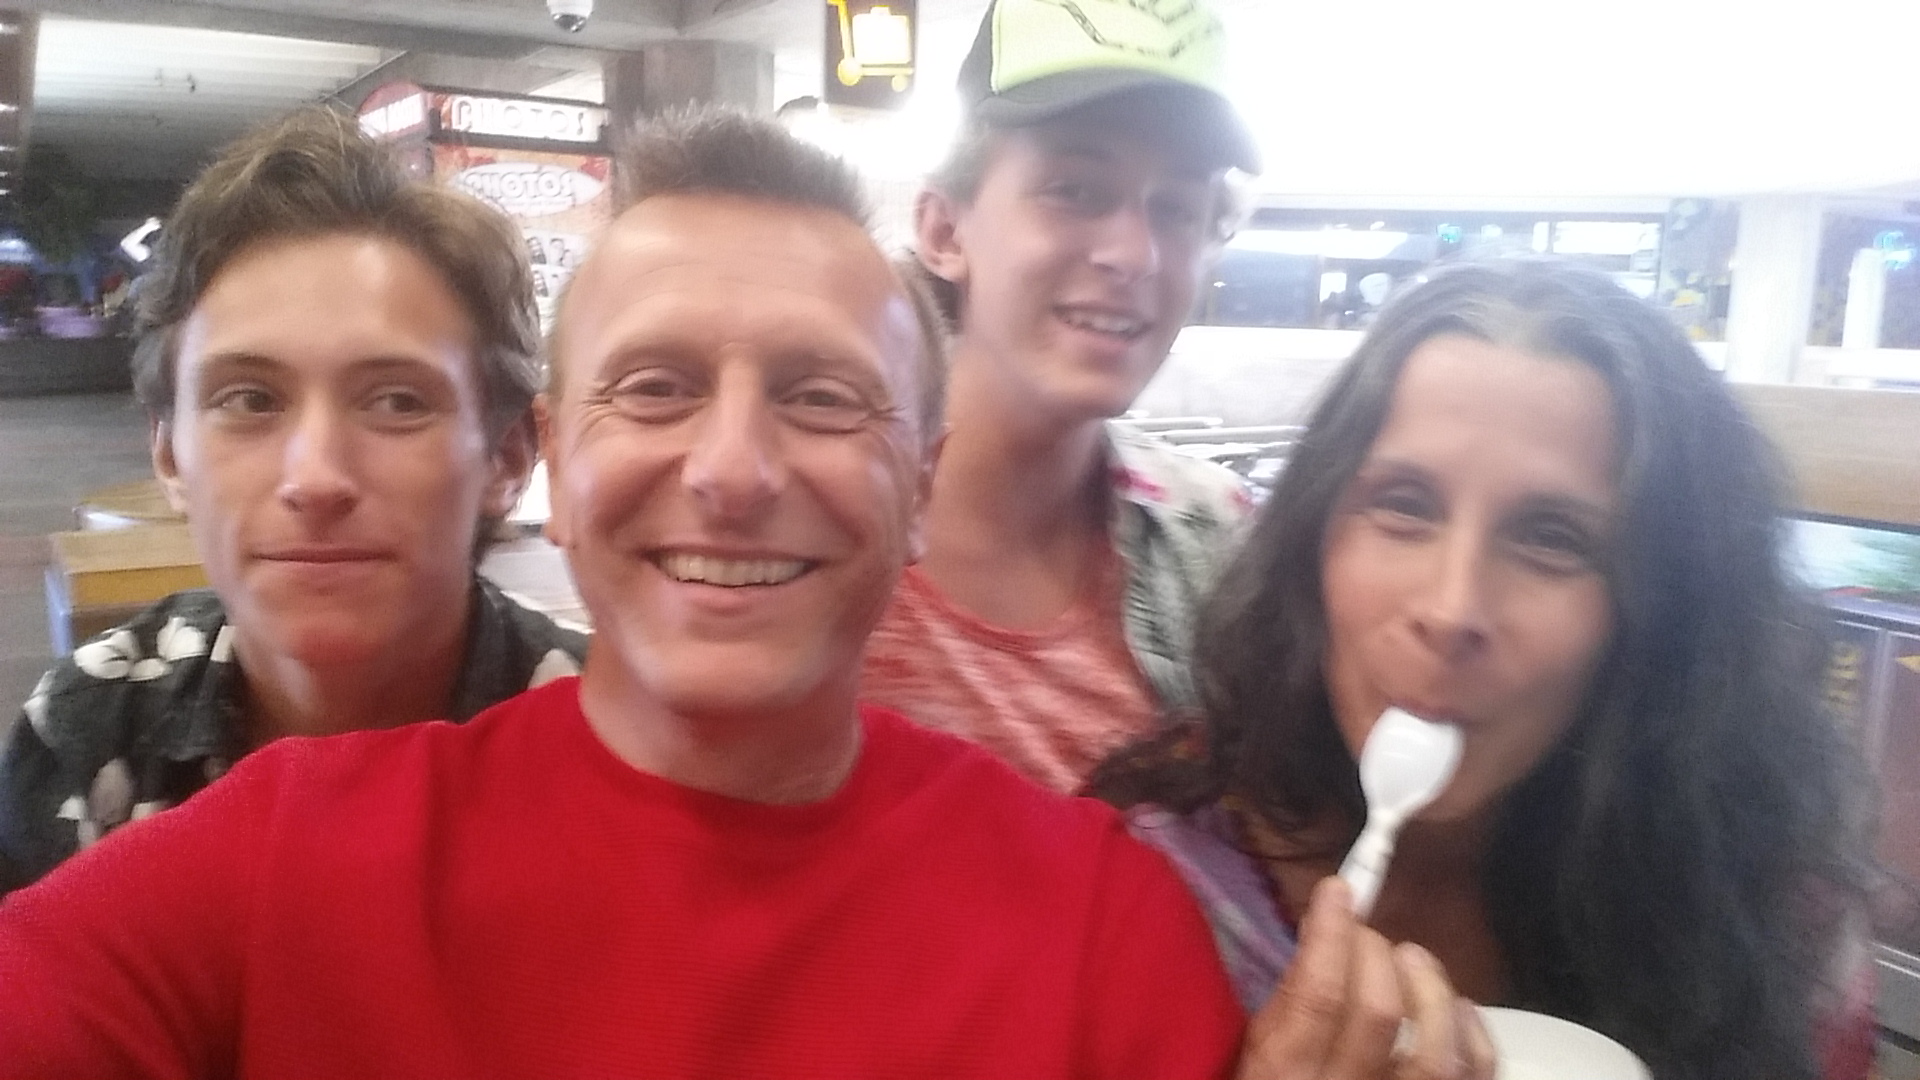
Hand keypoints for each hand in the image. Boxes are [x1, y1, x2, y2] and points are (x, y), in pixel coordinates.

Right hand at [1237, 877, 1495, 1079]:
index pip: (1316, 999)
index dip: (1332, 935)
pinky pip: (1475, 1078)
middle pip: (1378, 1015)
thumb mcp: (1252, 1062)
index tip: (1338, 890)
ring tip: (1412, 957)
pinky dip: (1474, 1033)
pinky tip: (1458, 1007)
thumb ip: (1285, 1010)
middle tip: (1367, 935)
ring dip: (1430, 987)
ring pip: (1437, 1052)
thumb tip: (1325, 932)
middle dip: (1376, 953)